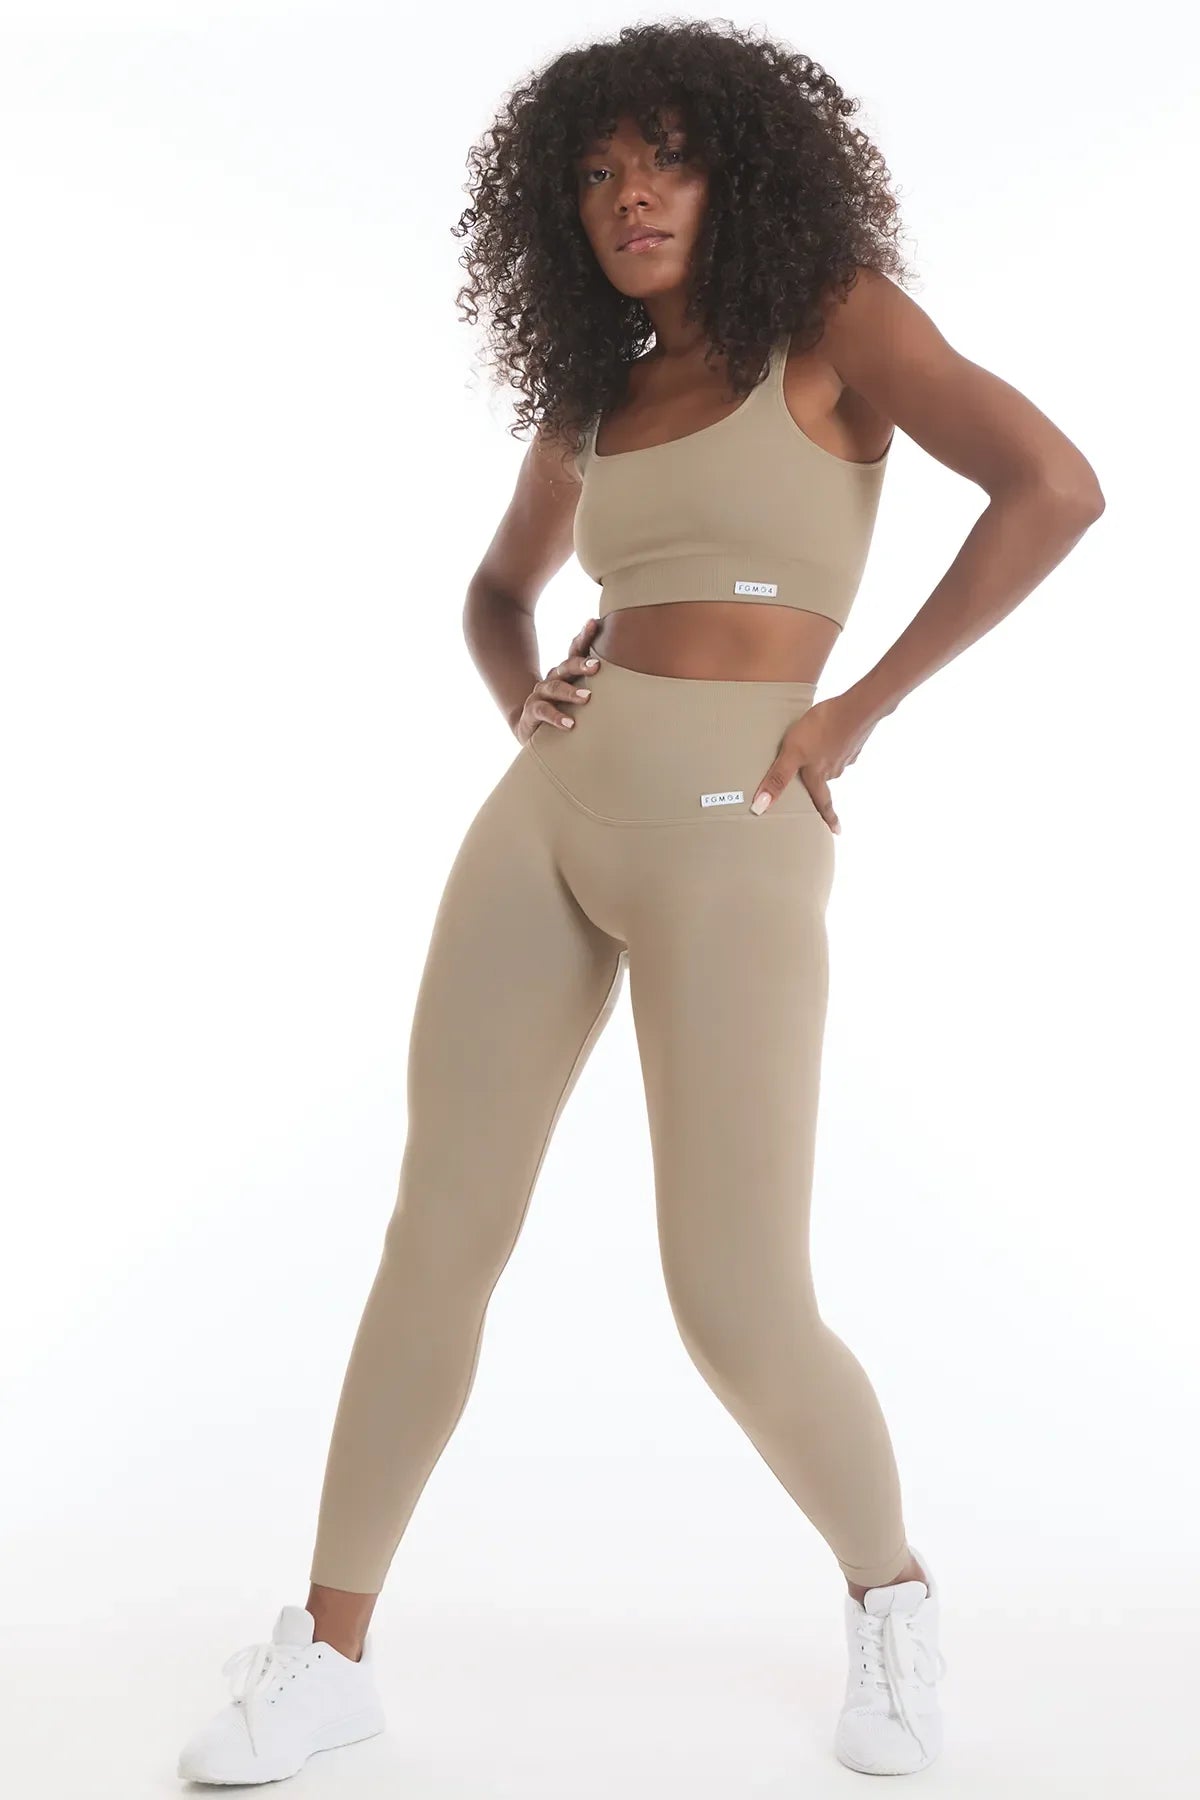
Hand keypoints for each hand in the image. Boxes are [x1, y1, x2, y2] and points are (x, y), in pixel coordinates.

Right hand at [513, 617, 602, 745]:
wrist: (535, 730)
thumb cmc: (567, 709)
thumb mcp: (584, 695)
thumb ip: (603, 686)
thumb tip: (640, 678)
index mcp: (568, 671)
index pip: (576, 651)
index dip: (584, 636)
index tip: (594, 623)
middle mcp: (554, 678)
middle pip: (566, 666)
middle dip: (580, 664)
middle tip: (596, 666)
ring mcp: (541, 693)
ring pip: (555, 688)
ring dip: (570, 692)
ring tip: (587, 697)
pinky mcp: (532, 711)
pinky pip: (543, 711)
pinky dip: (556, 717)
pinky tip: (570, 723)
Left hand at [749, 692, 880, 832]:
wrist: (855, 707)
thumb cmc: (821, 729)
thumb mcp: (792, 753)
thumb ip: (777, 778)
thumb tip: (760, 807)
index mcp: (819, 775)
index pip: (823, 803)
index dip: (828, 819)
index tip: (836, 832)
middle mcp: (835, 768)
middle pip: (826, 782)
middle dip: (822, 787)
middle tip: (817, 790)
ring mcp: (847, 753)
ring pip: (833, 764)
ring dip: (827, 764)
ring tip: (819, 756)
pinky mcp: (853, 738)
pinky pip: (842, 747)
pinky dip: (836, 745)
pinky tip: (831, 736)